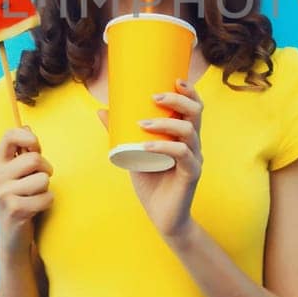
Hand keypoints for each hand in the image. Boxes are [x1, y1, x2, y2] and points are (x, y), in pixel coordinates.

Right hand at [0, 126, 53, 253]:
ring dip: (46, 189)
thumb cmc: (21, 199)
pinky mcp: (15, 210)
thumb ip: (21, 152)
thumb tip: (26, 125)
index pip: (10, 136)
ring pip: (43, 179)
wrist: (12, 237)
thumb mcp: (17, 174)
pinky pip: (46, 197)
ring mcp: (3, 194)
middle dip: (45, 170)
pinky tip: (36, 209)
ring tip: (35, 196)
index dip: (28, 137)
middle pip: (35, 159)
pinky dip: (47, 203)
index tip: (35, 148)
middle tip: (39, 181)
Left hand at [98, 78, 203, 240]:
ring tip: (143, 123)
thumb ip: (121, 132)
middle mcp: (193, 144)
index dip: (188, 91)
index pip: (194, 107)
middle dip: (178, 100)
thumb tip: (101, 109)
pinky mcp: (191, 175)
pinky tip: (147, 145)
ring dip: (166, 123)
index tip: (173, 79)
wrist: (162, 217)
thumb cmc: (151, 183)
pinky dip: (164, 147)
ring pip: (189, 131)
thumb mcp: (133, 153)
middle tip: (154, 96)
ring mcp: (195, 159)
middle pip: (196, 113)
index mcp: (184, 136)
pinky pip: (182, 155)